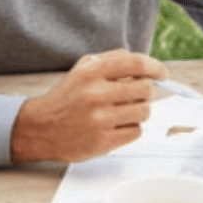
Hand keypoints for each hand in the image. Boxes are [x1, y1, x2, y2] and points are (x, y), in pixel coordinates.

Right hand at [9, 49, 167, 163]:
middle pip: (145, 89)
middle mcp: (96, 94)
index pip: (136, 64)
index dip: (155, 67)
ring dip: (139, 111)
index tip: (162, 73)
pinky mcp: (103, 141)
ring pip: (144, 111)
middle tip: (137, 96)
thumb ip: (112, 60)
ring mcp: (100, 119)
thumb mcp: (83, 69)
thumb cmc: (67, 97)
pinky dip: (131, 128)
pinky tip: (116, 126)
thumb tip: (145, 62)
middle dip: (146, 92)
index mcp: (92, 72)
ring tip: (124, 112)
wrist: (39, 128)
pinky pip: (136, 132)